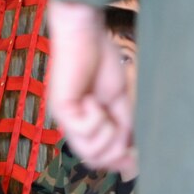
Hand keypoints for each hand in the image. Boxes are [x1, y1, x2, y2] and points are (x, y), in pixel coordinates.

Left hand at [46, 0, 134, 175]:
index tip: (133, 153)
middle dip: (114, 148)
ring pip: (88, 151)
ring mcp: (65, 119)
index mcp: (85, 125)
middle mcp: (72, 126)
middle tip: (120, 125)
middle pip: (93, 160)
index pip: (97, 158)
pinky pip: (84, 130)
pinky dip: (95, 118)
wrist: (85, 33)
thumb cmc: (101, 60)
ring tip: (106, 110)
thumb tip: (132, 157)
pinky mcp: (61, 109)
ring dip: (106, 134)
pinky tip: (92, 99)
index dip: (116, 159)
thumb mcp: (120, 101)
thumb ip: (125, 128)